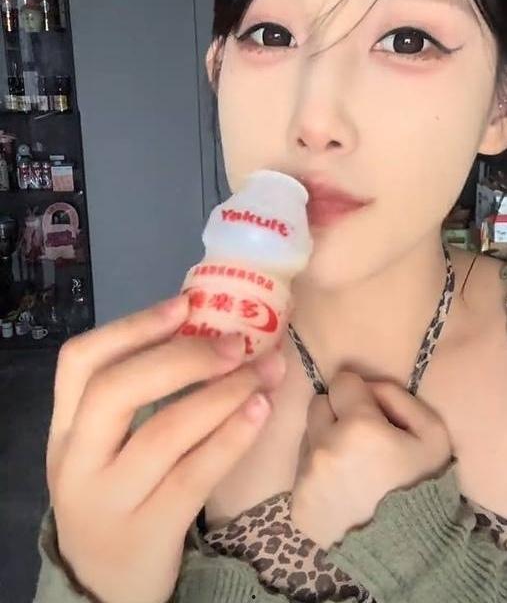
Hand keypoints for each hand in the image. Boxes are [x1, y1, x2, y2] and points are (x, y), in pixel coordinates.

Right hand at [47, 293, 286, 602]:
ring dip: (222, 393)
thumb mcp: (105, 448)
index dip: (132, 326)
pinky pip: (195, 475)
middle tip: (236, 343)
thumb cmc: (117, 495)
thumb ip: (136, 397)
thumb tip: (208, 329)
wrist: (106, 589)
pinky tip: (261, 411)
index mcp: (65, 429)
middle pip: (115, 391)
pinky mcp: (148, 533)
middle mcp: (76, 462)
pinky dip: (232, 436)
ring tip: (266, 370)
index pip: (78, 362)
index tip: (185, 303)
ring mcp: (109, 501)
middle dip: (182, 358)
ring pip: (164, 433)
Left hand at [290, 370, 451, 549]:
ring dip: (325, 444)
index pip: (341, 382)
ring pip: (308, 438)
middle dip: (337, 414)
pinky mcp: (297, 503)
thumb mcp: (431, 432)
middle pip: (318, 405)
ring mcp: (306, 477)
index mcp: (358, 426)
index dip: (358, 394)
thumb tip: (366, 384)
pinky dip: (318, 475)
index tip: (370, 412)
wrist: (409, 551)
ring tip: (352, 468)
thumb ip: (396, 394)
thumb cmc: (423, 485)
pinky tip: (341, 491)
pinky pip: (301, 471)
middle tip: (359, 439)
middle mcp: (324, 447)